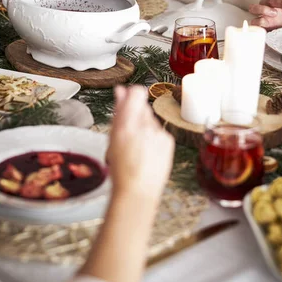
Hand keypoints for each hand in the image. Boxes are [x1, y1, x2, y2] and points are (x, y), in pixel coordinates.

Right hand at [107, 86, 174, 203]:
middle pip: (143, 107)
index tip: (128, 99)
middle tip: (129, 133)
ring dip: (145, 128)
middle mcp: (145, 126)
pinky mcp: (168, 141)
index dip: (132, 94)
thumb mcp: (113, 138)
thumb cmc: (122, 168)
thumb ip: (119, 111)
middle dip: (136, 115)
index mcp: (127, 125)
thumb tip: (121, 91)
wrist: (138, 191)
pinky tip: (147, 152)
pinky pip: (160, 132)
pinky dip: (154, 138)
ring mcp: (159, 133)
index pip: (137, 92)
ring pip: (151, 120)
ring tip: (137, 147)